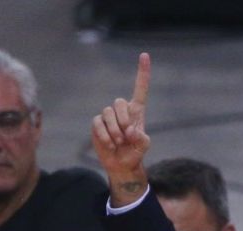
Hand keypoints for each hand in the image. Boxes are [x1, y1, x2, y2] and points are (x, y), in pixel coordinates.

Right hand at [91, 52, 151, 200]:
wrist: (121, 164)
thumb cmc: (135, 152)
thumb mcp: (143, 146)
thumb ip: (141, 138)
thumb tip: (131, 131)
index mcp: (137, 111)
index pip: (140, 89)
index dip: (143, 73)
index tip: (145, 55)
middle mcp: (122, 110)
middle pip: (119, 102)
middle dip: (123, 120)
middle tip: (126, 136)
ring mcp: (108, 116)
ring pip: (107, 113)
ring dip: (114, 131)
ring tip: (119, 142)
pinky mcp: (97, 124)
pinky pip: (98, 123)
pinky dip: (104, 136)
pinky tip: (110, 144)